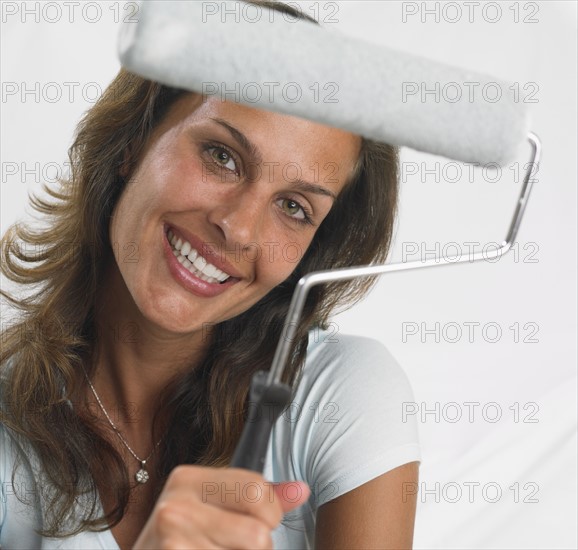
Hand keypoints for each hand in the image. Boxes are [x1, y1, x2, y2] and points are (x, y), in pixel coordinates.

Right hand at [133, 465, 309, 548]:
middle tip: (237, 543)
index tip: (262, 519)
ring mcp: (173, 543)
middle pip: (257, 534)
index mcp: (187, 479)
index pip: (257, 490)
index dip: (272, 512)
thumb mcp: (212, 503)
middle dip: (260, 546)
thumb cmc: (180, 535)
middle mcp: (176, 508)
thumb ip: (257, 495)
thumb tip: (301, 490)